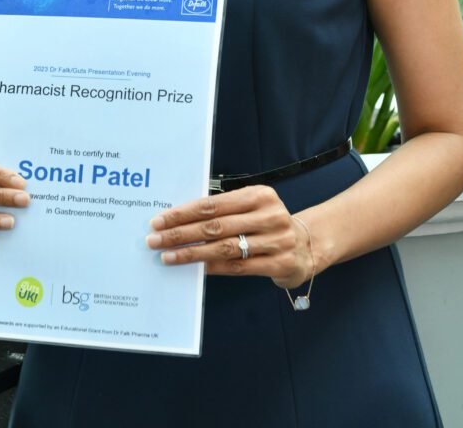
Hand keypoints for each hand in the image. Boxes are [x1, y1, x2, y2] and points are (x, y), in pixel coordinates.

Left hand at [145, 185, 314, 287]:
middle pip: (215, 226)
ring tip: (167, 256)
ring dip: (191, 253)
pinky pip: (238, 267)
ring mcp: (276, 240)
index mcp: (259, 195)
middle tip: (155, 239)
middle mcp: (269, 215)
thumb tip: (180, 220)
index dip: (183, 213)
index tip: (160, 220)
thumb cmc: (267, 224)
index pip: (212, 204)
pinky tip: (195, 268)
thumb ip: (224, 211)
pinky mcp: (280, 263)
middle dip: (180, 233)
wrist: (308, 245)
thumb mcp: (251, 208)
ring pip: (224, 248)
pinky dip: (213, 267)